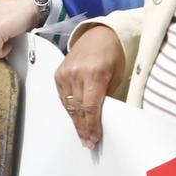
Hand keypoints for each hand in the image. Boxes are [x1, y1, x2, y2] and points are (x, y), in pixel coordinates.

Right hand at [55, 25, 124, 148]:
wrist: (99, 33)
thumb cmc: (113, 52)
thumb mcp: (117, 75)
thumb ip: (109, 95)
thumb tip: (104, 116)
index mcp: (94, 74)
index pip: (91, 107)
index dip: (92, 126)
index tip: (94, 139)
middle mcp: (76, 74)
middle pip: (78, 109)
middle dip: (84, 128)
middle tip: (88, 142)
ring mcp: (65, 73)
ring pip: (69, 105)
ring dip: (76, 122)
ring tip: (83, 135)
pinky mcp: (58, 74)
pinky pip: (63, 97)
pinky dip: (69, 109)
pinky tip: (75, 119)